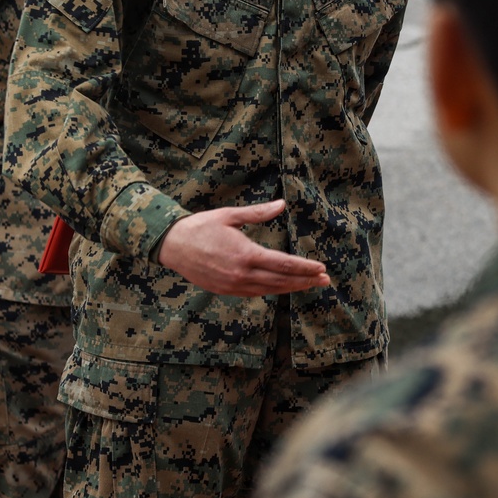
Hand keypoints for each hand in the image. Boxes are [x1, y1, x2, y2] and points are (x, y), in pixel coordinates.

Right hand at [157, 198, 330, 296]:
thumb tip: (282, 204)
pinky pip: (255, 293)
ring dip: (292, 288)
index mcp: (245, 255)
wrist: (172, 246)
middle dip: (305, 281)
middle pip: (281, 281)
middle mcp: (242, 274)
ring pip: (270, 290)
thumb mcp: (230, 216)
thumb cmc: (200, 226)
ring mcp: (234, 285)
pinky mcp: (226, 290)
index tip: (321, 268)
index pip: (283, 264)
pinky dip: (273, 290)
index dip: (304, 268)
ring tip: (310, 284)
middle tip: (325, 280)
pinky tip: (283, 287)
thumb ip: (258, 213)